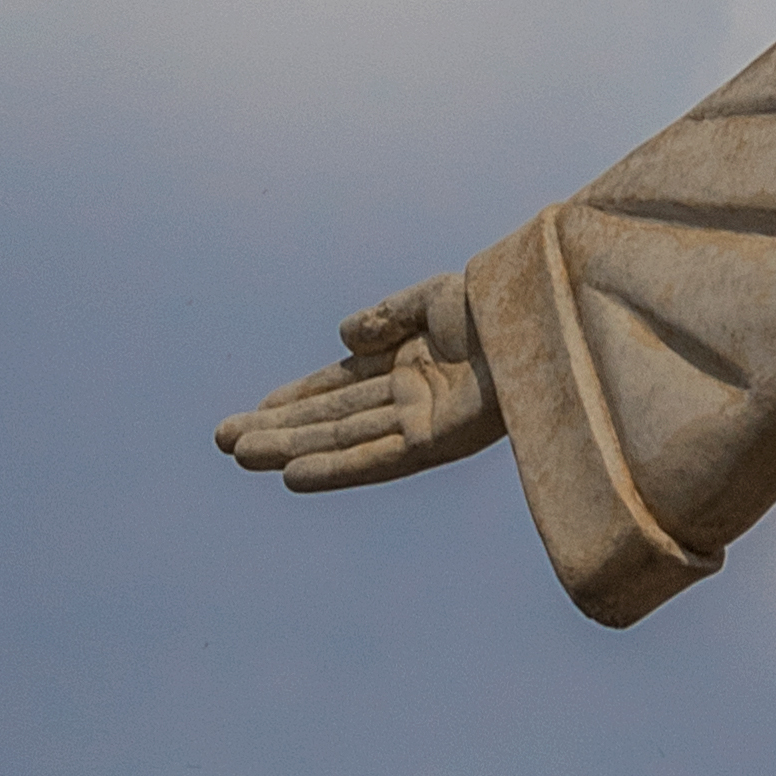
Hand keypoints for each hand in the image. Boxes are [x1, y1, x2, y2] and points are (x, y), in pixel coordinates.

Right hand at [216, 279, 506, 494]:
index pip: (339, 388)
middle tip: (224, 441)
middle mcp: (411, 398)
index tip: (253, 412)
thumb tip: (342, 340)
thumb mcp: (432, 299)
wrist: (552, 316)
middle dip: (278, 430)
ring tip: (240, 456)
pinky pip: (379, 459)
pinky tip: (294, 476)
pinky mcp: (441, 441)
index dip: (295, 400)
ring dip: (292, 451)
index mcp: (408, 364)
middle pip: (331, 419)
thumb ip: (386, 317)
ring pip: (344, 440)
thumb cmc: (507, 301)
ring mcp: (424, 421)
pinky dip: (337, 468)